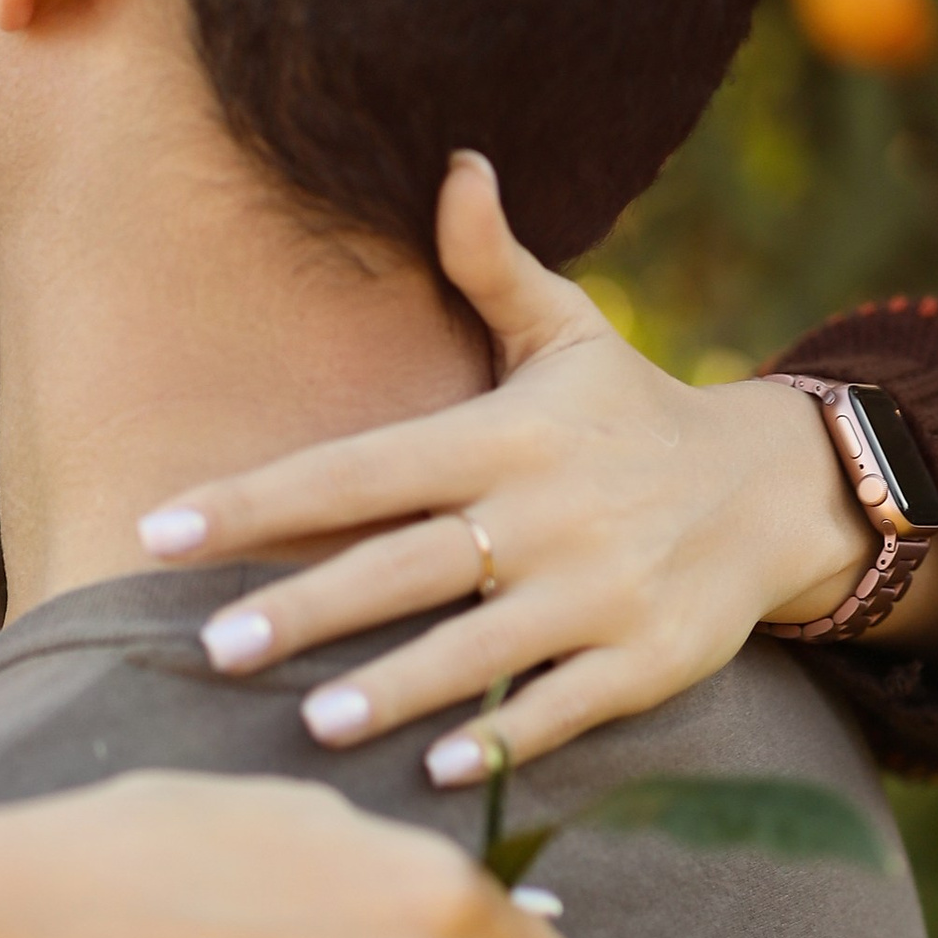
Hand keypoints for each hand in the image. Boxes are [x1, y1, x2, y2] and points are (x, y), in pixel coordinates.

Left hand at [135, 154, 871, 787]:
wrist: (778, 488)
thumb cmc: (633, 412)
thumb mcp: (572, 332)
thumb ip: (494, 265)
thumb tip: (454, 163)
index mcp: (505, 435)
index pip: (357, 469)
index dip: (257, 500)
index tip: (160, 531)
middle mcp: (547, 513)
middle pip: (403, 565)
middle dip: (308, 608)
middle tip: (214, 646)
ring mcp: (600, 592)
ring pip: (479, 648)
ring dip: (397, 688)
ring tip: (314, 723)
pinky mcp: (647, 659)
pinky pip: (562, 708)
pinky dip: (503, 741)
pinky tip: (437, 773)